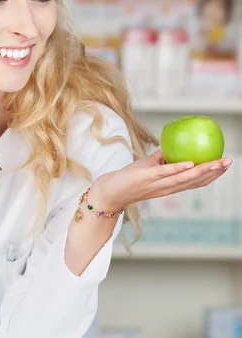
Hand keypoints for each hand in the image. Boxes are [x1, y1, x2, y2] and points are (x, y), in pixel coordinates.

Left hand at [89, 149, 232, 211]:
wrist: (108, 192)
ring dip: (202, 170)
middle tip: (229, 162)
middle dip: (214, 172)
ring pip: (184, 179)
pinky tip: (189, 163)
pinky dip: (178, 169)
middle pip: (195, 181)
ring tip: (216, 162)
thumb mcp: (148, 168)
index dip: (212, 175)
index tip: (225, 165)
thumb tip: (171, 146)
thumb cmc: (127, 179)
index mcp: (169, 186)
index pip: (196, 182)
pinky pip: (164, 173)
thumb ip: (161, 160)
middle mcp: (167, 188)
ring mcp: (157, 185)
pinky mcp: (146, 179)